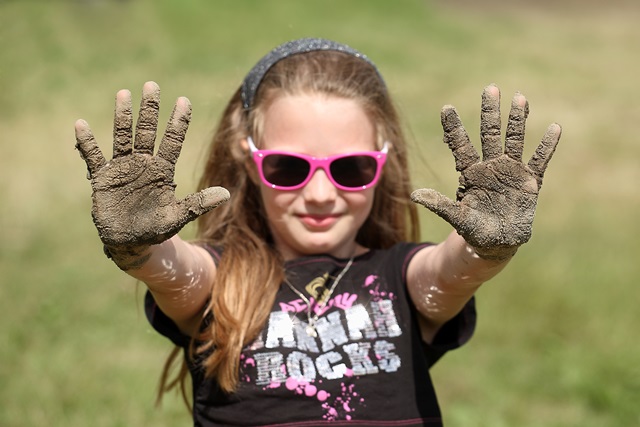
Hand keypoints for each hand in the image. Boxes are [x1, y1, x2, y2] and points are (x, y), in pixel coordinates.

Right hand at [75, 81, 229, 268]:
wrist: (131, 243)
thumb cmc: (155, 229)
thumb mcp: (178, 216)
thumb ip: (198, 203)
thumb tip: (226, 194)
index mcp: (162, 170)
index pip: (172, 141)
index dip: (178, 122)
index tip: (184, 100)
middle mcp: (143, 164)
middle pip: (147, 131)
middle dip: (150, 110)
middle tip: (153, 85)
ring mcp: (122, 168)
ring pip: (122, 137)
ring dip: (123, 117)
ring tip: (124, 94)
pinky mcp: (103, 178)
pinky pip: (93, 157)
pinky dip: (87, 143)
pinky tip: (82, 125)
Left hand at [411, 84, 560, 260]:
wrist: (497, 243)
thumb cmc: (474, 229)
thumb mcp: (456, 217)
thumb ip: (439, 205)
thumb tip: (414, 195)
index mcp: (470, 173)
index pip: (460, 145)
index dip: (454, 128)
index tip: (446, 108)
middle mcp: (490, 166)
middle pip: (489, 134)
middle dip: (490, 112)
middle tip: (490, 88)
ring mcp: (511, 171)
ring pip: (514, 139)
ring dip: (517, 120)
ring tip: (519, 97)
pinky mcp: (530, 181)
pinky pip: (539, 160)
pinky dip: (546, 146)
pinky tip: (554, 128)